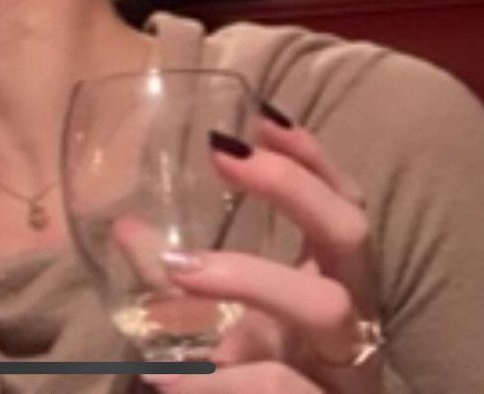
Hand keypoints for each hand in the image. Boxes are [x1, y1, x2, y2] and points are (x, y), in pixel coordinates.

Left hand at [142, 115, 385, 392]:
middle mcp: (353, 327)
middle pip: (355, 237)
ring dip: (251, 277)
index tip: (262, 116)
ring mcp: (346, 376)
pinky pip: (286, 390)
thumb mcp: (219, 335)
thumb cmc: (260, 391)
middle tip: (225, 159)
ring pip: (328, 310)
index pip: (341, 207)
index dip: (312, 160)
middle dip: (295, 188)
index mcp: (331, 294)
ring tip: (178, 269)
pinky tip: (169, 380)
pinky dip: (225, 382)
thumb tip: (128, 228)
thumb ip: (177, 287)